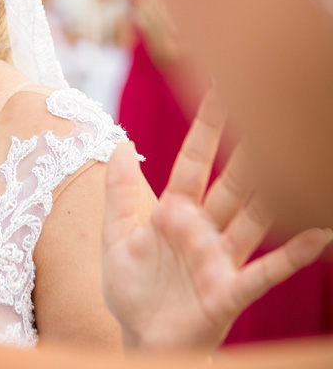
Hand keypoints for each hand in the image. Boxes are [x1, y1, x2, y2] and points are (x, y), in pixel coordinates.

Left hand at [102, 92, 331, 352]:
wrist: (138, 339)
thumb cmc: (131, 289)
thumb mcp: (115, 236)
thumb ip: (119, 192)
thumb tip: (119, 143)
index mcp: (175, 210)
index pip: (196, 159)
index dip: (209, 125)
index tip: (223, 87)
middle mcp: (205, 228)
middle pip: (234, 181)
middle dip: (252, 147)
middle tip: (274, 110)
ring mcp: (221, 257)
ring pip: (255, 217)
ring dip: (277, 191)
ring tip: (301, 160)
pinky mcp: (229, 290)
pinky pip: (266, 269)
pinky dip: (293, 253)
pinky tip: (319, 233)